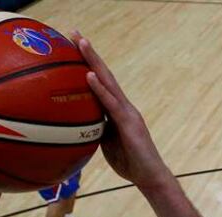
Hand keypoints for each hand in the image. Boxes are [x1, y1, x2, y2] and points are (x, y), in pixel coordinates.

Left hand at [76, 35, 166, 189]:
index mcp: (117, 111)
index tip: (72, 46)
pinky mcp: (129, 122)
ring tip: (80, 42)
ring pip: (108, 82)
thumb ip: (95, 130)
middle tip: (73, 32)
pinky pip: (111, 103)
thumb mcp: (105, 144)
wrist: (149, 178)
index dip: (87, 64)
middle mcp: (123, 106)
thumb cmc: (129, 163)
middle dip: (88, 53)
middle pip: (103, 74)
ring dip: (93, 61)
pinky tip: (89, 75)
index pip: (100, 83)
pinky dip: (99, 88)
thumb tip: (77, 124)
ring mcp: (127, 112)